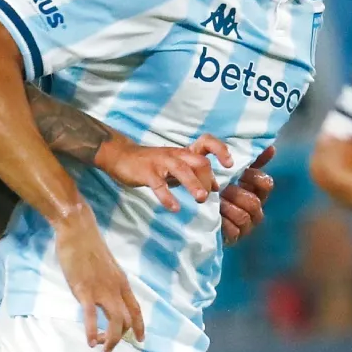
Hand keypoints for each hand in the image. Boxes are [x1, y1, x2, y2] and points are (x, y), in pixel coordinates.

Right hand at [54, 208, 143, 351]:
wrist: (78, 231)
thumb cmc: (89, 247)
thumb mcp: (106, 268)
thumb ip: (108, 283)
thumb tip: (104, 297)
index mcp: (122, 283)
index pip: (136, 310)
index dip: (140, 327)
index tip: (140, 340)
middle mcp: (116, 289)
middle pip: (127, 320)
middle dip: (121, 337)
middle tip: (109, 346)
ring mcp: (101, 290)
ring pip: (115, 321)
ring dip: (111, 339)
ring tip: (103, 348)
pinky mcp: (84, 290)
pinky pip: (91, 316)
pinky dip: (92, 331)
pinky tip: (90, 342)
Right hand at [97, 134, 231, 211]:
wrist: (121, 156)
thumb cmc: (153, 164)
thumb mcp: (177, 167)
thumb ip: (196, 175)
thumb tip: (215, 186)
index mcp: (184, 153)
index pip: (207, 143)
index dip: (220, 150)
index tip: (229, 164)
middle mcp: (176, 154)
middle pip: (199, 161)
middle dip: (207, 179)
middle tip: (205, 197)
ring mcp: (161, 162)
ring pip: (182, 170)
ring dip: (193, 185)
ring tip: (200, 199)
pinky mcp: (147, 172)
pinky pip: (159, 184)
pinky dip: (167, 196)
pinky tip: (173, 208)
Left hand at [220, 146, 275, 244]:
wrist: (198, 207)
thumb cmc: (218, 185)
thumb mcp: (231, 170)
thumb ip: (251, 159)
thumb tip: (272, 147)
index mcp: (257, 191)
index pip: (266, 184)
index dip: (253, 178)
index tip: (239, 173)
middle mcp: (256, 209)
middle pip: (254, 202)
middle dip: (236, 194)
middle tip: (221, 190)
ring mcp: (246, 225)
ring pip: (243, 217)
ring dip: (227, 208)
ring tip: (216, 202)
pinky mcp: (235, 238)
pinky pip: (233, 231)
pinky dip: (222, 223)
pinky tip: (214, 216)